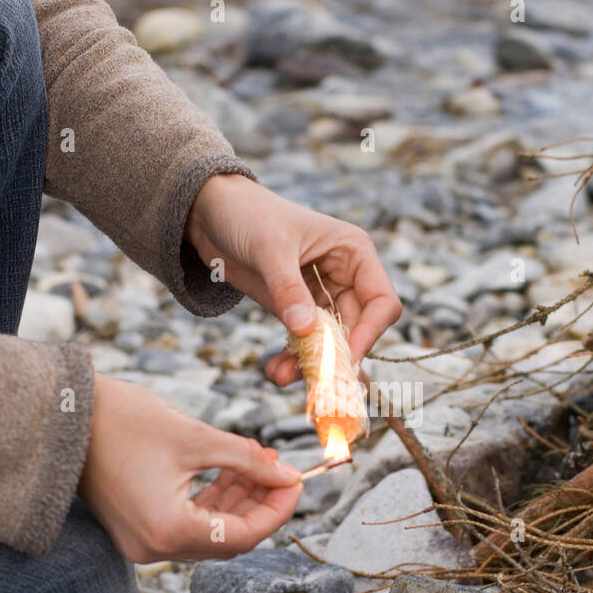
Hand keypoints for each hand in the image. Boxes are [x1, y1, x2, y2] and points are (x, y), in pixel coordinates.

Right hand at [79, 375, 302, 561]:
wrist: (62, 414)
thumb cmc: (122, 420)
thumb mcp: (196, 437)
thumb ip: (248, 459)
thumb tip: (288, 475)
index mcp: (168, 530)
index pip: (244, 535)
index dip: (277, 508)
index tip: (299, 479)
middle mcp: (154, 547)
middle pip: (228, 539)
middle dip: (261, 504)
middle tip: (284, 471)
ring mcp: (142, 541)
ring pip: (210, 532)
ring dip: (239, 501)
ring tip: (262, 465)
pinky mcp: (136, 527)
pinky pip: (187, 523)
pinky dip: (213, 502)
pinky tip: (233, 472)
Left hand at [186, 174, 402, 385]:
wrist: (211, 212)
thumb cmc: (248, 214)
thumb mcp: (269, 248)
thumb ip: (288, 290)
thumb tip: (306, 330)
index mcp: (354, 253)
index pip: (381, 302)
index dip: (369, 333)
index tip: (344, 359)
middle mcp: (346, 276)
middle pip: (357, 329)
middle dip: (334, 355)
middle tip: (313, 380)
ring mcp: (322, 294)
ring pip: (330, 341)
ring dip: (311, 363)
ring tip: (280, 376)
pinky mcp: (298, 309)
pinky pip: (305, 342)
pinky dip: (293, 359)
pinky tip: (274, 370)